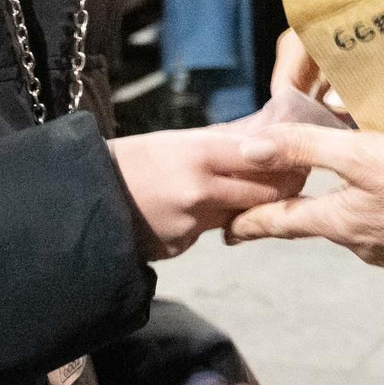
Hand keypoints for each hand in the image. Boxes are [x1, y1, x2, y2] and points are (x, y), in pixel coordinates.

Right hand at [107, 129, 306, 260]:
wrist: (83, 197)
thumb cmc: (131, 160)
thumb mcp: (174, 140)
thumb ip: (221, 143)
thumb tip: (264, 137)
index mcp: (198, 154)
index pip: (262, 157)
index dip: (287, 160)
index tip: (300, 157)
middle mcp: (200, 191)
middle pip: (263, 194)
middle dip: (281, 188)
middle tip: (292, 179)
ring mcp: (190, 224)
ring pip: (239, 215)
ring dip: (247, 206)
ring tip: (239, 190)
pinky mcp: (180, 247)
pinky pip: (209, 232)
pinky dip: (209, 222)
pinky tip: (186, 210)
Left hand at [229, 126, 383, 273]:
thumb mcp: (363, 154)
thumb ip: (305, 148)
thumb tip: (248, 149)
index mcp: (337, 222)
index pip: (278, 223)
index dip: (247, 224)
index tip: (223, 232)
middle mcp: (358, 246)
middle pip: (316, 224)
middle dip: (299, 208)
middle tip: (286, 191)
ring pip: (353, 226)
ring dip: (343, 208)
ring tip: (348, 183)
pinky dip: (378, 213)